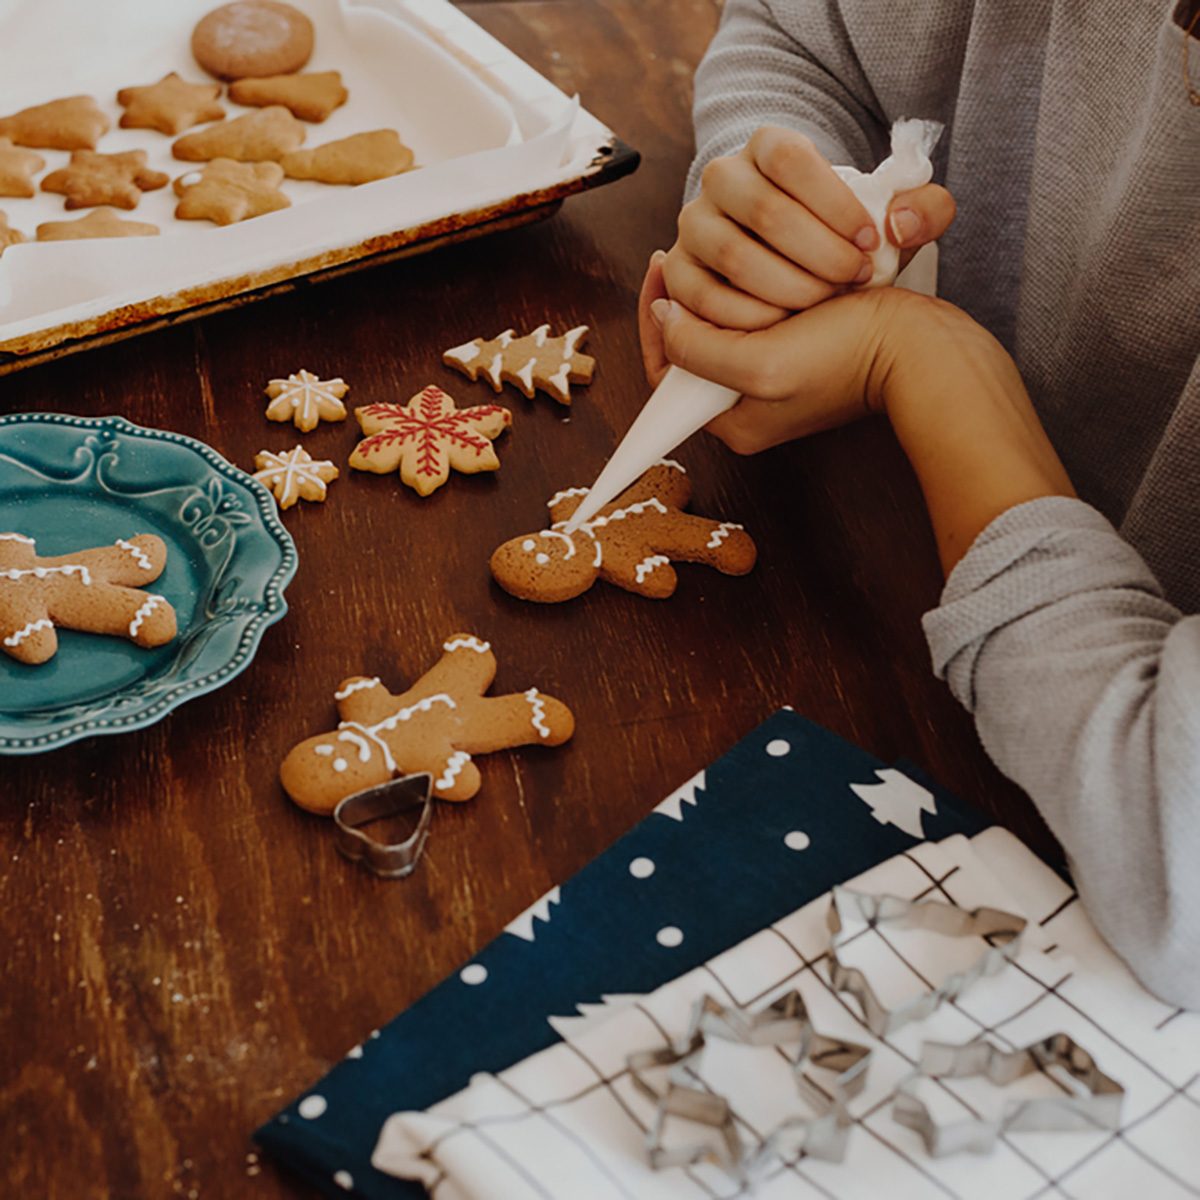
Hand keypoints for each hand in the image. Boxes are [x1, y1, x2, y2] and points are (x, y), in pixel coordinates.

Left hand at [639, 249, 912, 453]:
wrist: (923, 347)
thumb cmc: (850, 357)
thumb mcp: (760, 366)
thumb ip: (697, 350)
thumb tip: (662, 318)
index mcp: (734, 423)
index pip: (665, 372)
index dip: (655, 318)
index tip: (662, 262)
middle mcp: (750, 405)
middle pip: (693, 345)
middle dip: (691, 298)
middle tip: (692, 250)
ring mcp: (777, 376)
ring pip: (726, 322)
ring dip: (723, 285)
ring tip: (729, 250)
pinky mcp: (803, 349)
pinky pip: (759, 310)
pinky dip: (756, 282)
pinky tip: (761, 256)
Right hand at [664, 125, 955, 330]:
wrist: (794, 263)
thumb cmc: (843, 238)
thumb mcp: (891, 220)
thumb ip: (923, 211)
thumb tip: (900, 225)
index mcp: (766, 146)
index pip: (791, 159)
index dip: (835, 204)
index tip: (869, 242)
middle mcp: (721, 177)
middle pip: (764, 211)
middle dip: (818, 254)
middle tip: (852, 281)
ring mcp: (695, 224)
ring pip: (733, 254)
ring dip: (787, 287)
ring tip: (823, 304)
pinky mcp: (681, 272)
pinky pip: (705, 296)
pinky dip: (749, 316)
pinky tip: (785, 322)